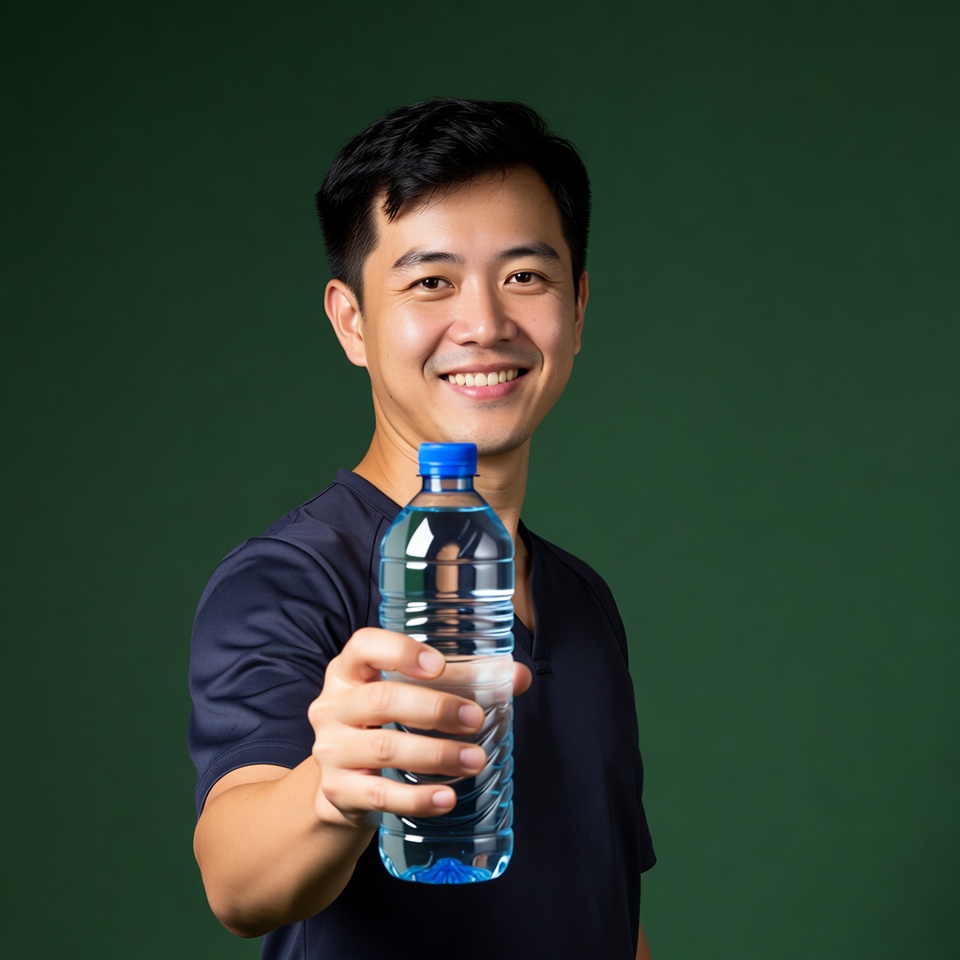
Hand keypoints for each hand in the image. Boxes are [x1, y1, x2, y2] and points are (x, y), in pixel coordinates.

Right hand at [308, 627, 531, 829]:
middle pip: (381, 699)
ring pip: (384, 748)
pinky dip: (417, 798)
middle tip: (476, 719)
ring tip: (476, 760)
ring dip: (437, 754)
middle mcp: (333, 706)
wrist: (341, 787)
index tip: (439, 664)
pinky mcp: (337, 792)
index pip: (363, 646)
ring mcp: (330, 750)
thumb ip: (462, 682)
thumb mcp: (407, 697)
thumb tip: (518, 677)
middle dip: (435, 709)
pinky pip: (379, 795)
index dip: (399, 651)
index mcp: (349, 672)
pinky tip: (447, 798)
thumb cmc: (385, 726)